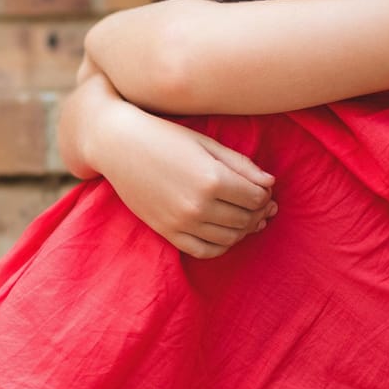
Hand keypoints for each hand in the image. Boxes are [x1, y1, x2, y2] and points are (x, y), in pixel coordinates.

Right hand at [91, 101, 276, 258]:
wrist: (118, 145)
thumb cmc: (165, 137)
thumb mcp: (207, 144)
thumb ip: (241, 165)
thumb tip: (270, 183)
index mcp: (212, 179)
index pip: (257, 198)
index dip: (266, 194)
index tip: (264, 188)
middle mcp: (199, 206)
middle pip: (247, 219)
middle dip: (259, 212)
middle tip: (261, 203)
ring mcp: (182, 223)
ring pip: (230, 238)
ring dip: (245, 229)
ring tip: (246, 216)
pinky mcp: (168, 232)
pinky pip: (205, 251)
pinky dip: (222, 246)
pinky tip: (226, 232)